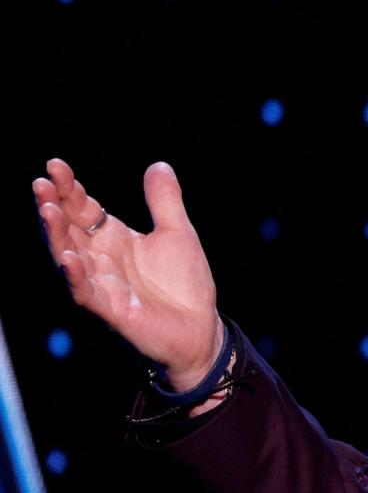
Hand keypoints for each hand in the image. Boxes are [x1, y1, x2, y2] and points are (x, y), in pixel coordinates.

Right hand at [32, 158, 223, 389]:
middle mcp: (99, 258)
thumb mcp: (178, 233)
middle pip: (68, 228)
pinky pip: (85, 291)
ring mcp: (100, 283)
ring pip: (67, 256)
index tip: (55, 164)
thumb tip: (159, 164)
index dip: (69, 187)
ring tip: (47, 209)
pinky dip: (75, 275)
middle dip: (53, 205)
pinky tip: (68, 258)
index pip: (83, 208)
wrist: (200, 328)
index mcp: (113, 238)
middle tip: (42, 182)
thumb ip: (165, 201)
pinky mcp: (109, 309)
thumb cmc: (184, 283)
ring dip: (56, 234)